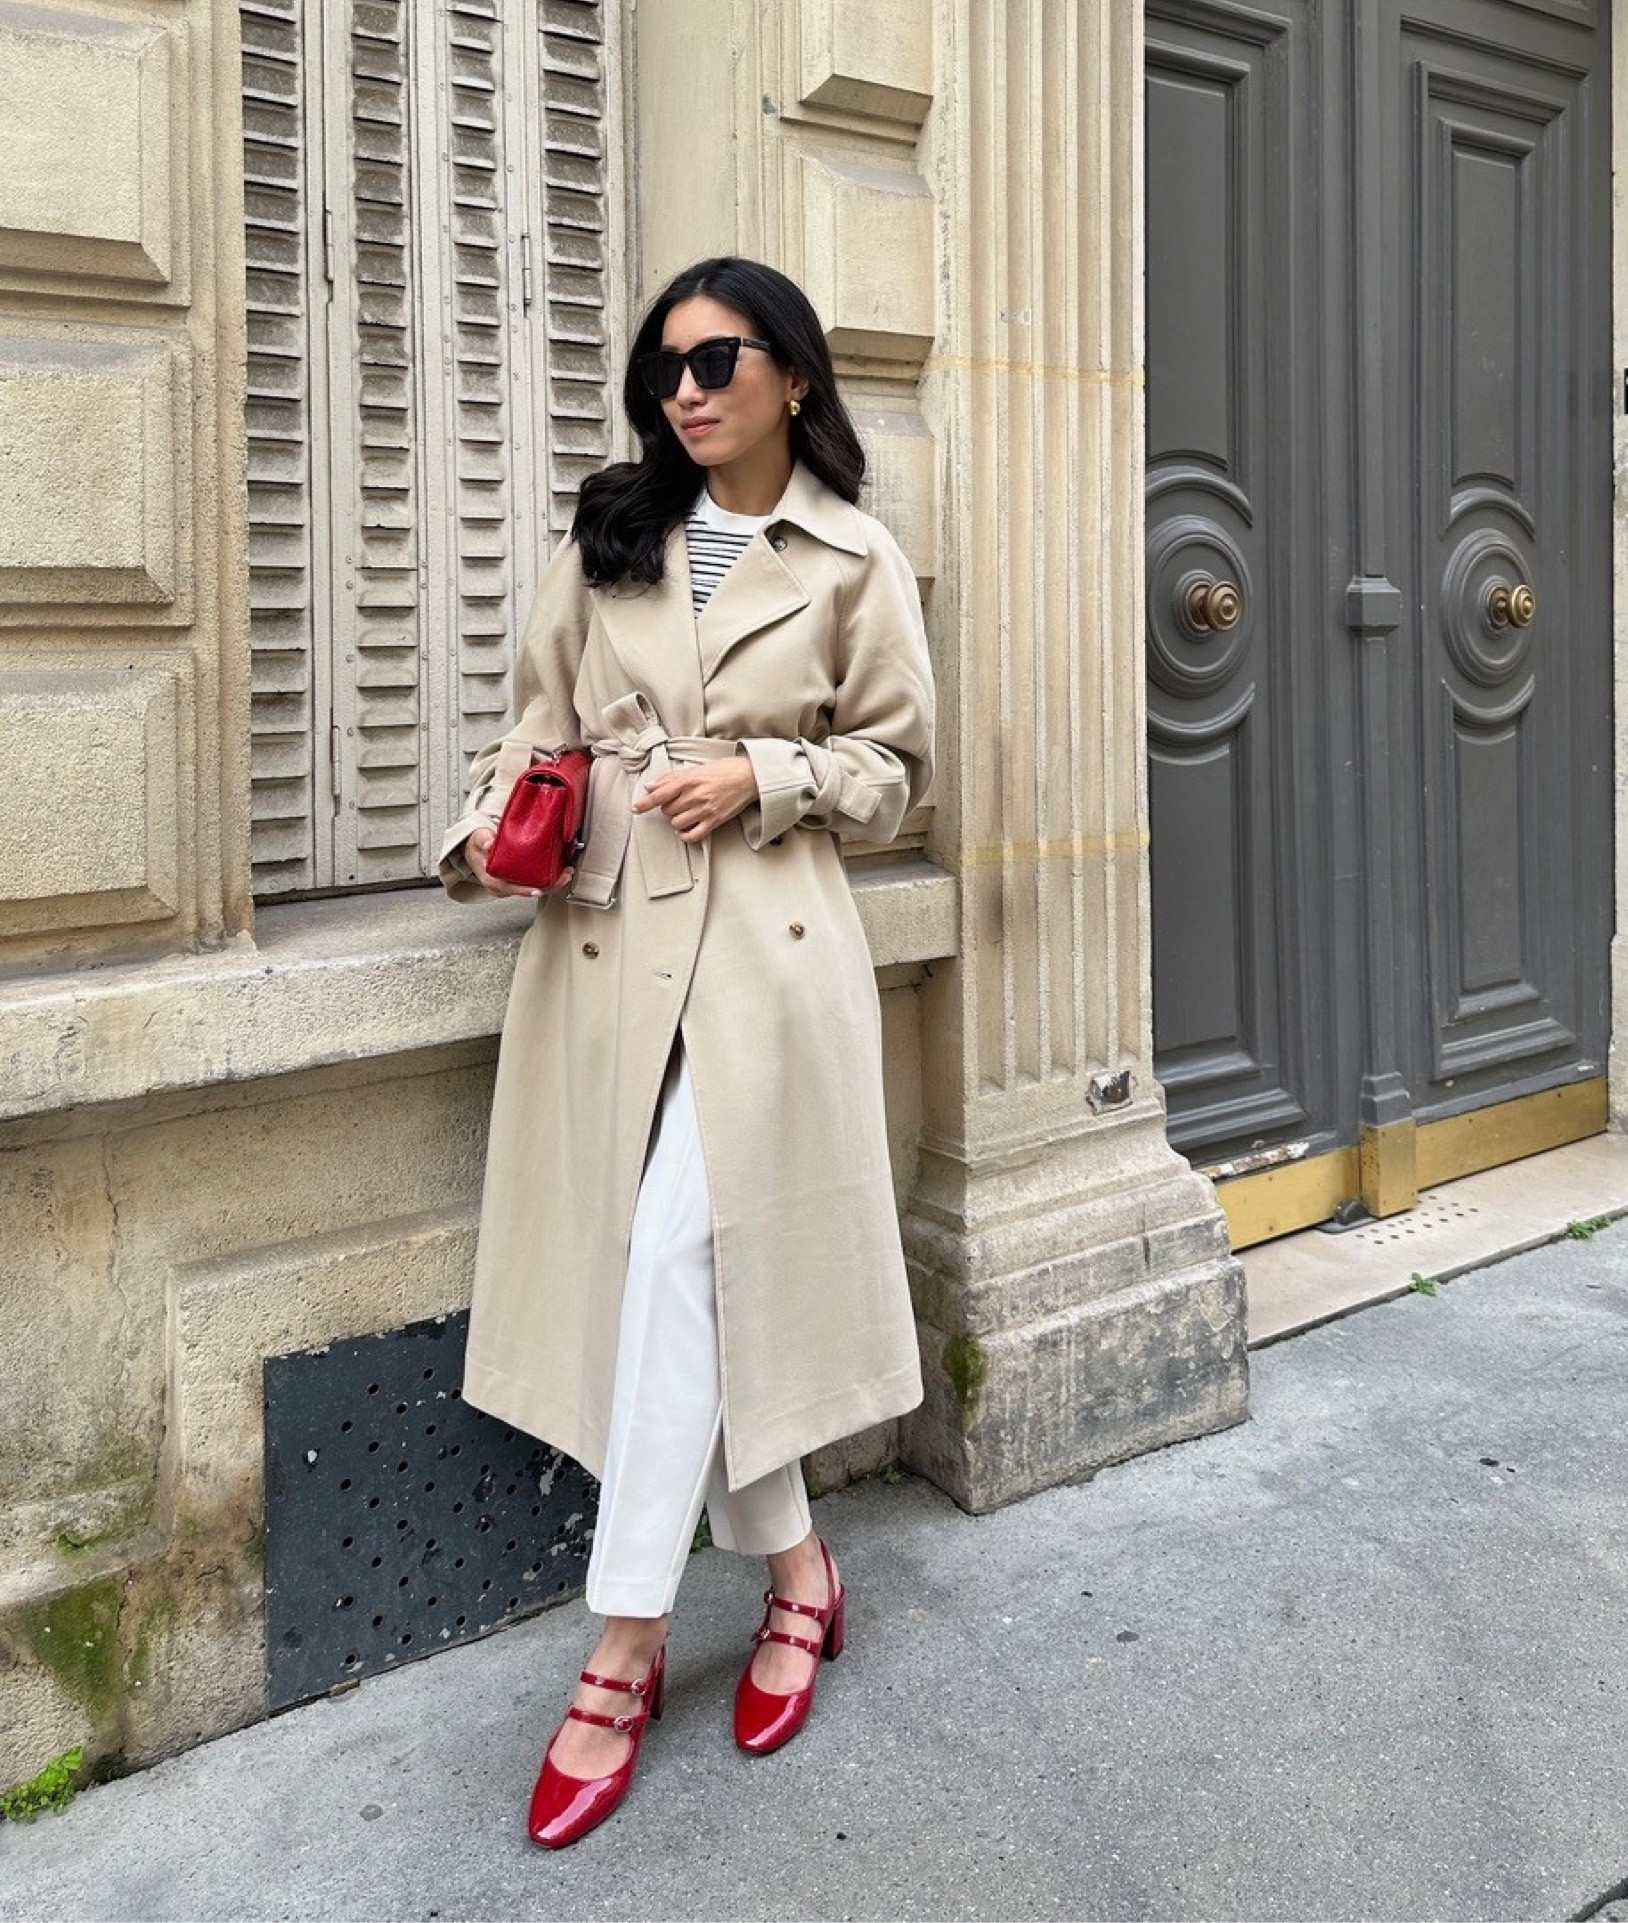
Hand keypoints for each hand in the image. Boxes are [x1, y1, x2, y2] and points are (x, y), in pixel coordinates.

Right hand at [464, 826, 572, 898]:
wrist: (477, 848)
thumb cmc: (478, 845)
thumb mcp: (479, 839)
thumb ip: (484, 840)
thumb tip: (489, 844)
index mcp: (491, 879)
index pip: (509, 888)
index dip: (524, 891)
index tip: (539, 890)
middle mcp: (502, 886)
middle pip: (527, 891)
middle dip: (548, 887)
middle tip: (564, 877)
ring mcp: (511, 885)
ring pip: (533, 888)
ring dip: (552, 883)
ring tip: (567, 873)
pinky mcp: (519, 881)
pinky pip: (534, 883)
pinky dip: (548, 879)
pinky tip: (560, 872)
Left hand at [632, 757, 758, 843]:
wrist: (750, 777)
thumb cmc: (724, 770)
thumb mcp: (696, 768)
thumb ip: (671, 778)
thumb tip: (650, 786)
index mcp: (688, 780)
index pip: (659, 795)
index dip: (644, 803)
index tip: (636, 808)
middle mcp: (695, 795)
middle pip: (667, 810)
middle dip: (668, 808)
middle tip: (677, 803)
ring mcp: (705, 809)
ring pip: (677, 823)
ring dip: (676, 820)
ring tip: (684, 813)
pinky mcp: (714, 820)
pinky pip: (693, 835)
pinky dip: (685, 835)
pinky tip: (685, 829)